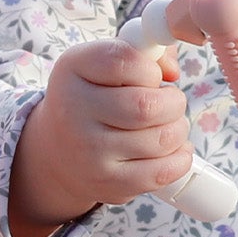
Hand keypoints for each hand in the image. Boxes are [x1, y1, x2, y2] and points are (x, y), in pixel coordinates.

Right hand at [8, 38, 191, 236]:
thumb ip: (145, 52)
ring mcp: (89, 152)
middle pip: (147, 106)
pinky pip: (162, 172)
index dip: (151, 68)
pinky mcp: (107, 184)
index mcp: (72, 69)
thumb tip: (172, 71)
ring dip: (178, 129)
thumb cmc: (94, 97)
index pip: (126, 61)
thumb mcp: (104, 64)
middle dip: (174, 102)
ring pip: (161, 139)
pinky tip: (174, 149)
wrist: (57, 148)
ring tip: (168, 125)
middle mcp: (73, 110)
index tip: (151, 76)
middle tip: (170, 103)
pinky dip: (180, 158)